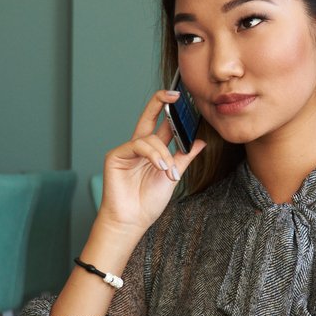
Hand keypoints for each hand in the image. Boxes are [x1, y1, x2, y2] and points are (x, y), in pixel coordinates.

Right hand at [96, 90, 205, 237]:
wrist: (132, 221)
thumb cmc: (148, 202)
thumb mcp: (173, 175)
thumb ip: (184, 157)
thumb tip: (200, 140)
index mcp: (152, 150)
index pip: (161, 124)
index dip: (171, 111)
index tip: (184, 99)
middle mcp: (138, 147)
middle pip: (149, 116)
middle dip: (161, 101)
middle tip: (175, 94)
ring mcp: (126, 150)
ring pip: (149, 138)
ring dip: (163, 154)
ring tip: (169, 172)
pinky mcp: (115, 156)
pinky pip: (137, 146)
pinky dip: (151, 155)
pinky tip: (159, 166)